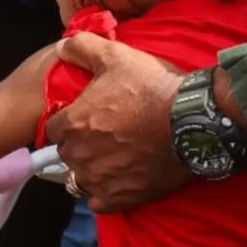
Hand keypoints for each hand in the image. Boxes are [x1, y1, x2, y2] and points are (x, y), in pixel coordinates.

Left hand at [46, 34, 187, 212]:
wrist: (192, 121)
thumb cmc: (152, 87)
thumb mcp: (116, 56)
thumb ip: (82, 47)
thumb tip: (61, 46)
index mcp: (73, 123)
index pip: (54, 127)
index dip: (69, 120)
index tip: (88, 115)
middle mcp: (80, 155)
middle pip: (67, 152)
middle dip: (80, 143)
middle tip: (104, 132)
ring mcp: (99, 179)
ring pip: (80, 178)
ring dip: (90, 168)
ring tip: (112, 156)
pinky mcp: (119, 198)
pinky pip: (97, 201)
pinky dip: (103, 192)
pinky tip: (118, 178)